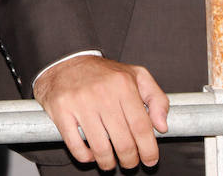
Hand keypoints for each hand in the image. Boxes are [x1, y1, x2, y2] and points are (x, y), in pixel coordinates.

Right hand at [33, 55, 168, 170]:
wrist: (65, 59)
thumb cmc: (103, 73)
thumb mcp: (137, 76)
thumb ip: (157, 99)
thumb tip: (162, 127)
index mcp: (123, 85)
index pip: (142, 128)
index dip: (148, 150)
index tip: (150, 160)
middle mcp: (102, 93)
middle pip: (123, 142)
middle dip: (130, 160)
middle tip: (129, 162)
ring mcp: (80, 102)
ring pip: (101, 148)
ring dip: (108, 163)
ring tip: (110, 162)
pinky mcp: (61, 110)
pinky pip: (76, 145)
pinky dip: (85, 157)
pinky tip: (90, 154)